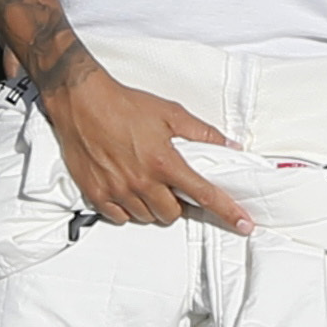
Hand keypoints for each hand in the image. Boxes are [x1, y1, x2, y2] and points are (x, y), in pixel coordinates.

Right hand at [39, 65, 250, 233]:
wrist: (82, 101)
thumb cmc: (124, 105)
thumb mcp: (170, 113)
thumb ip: (202, 133)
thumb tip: (229, 145)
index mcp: (164, 162)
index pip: (204, 195)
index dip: (227, 211)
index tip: (244, 225)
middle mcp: (142, 181)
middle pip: (172, 214)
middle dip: (177, 205)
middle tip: (171, 187)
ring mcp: (118, 190)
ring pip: (146, 218)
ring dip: (152, 207)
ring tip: (146, 184)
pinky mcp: (96, 193)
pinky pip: (120, 218)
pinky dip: (127, 211)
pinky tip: (127, 192)